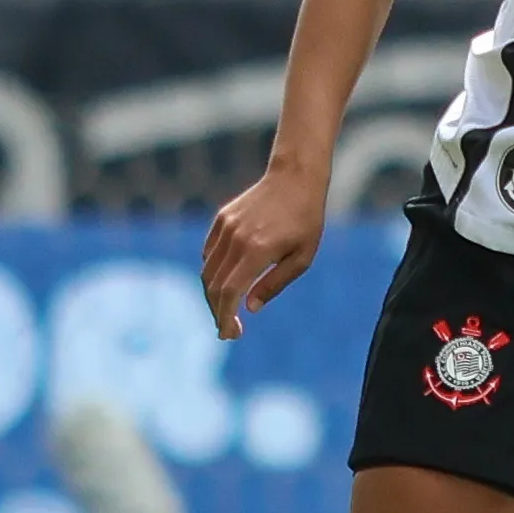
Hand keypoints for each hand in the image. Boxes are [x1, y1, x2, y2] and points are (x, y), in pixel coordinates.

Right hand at [202, 163, 325, 338]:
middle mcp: (237, 239)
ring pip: (207, 270)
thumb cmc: (306, 220)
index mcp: (258, 250)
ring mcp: (226, 227)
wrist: (295, 178)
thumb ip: (274, 284)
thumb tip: (249, 308)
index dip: (225, 317)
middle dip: (218, 312)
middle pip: (214, 286)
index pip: (230, 292)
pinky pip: (209, 253)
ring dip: (213, 295)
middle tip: (229, 330)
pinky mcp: (221, 219)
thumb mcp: (301, 258)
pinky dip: (212, 272)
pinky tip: (225, 283)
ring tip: (226, 310)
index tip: (231, 334)